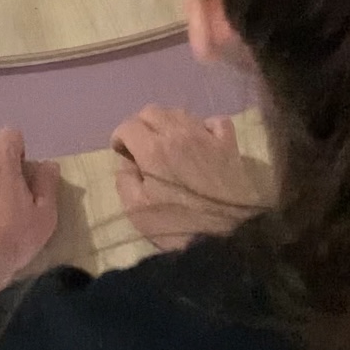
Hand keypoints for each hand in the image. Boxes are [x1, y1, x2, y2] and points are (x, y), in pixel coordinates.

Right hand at [110, 106, 273, 251]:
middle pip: (152, 111)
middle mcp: (179, 134)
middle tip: (142, 148)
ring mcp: (207, 136)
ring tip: (168, 145)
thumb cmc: (179, 226)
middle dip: (141, 126)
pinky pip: (214, 120)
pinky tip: (200, 141)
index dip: (120, 138)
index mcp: (153, 149)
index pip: (128, 126)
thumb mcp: (137, 211)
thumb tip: (127, 162)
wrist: (229, 238)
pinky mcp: (229, 144)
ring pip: (180, 113)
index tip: (122, 154)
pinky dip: (203, 126)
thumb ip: (125, 180)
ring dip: (168, 124)